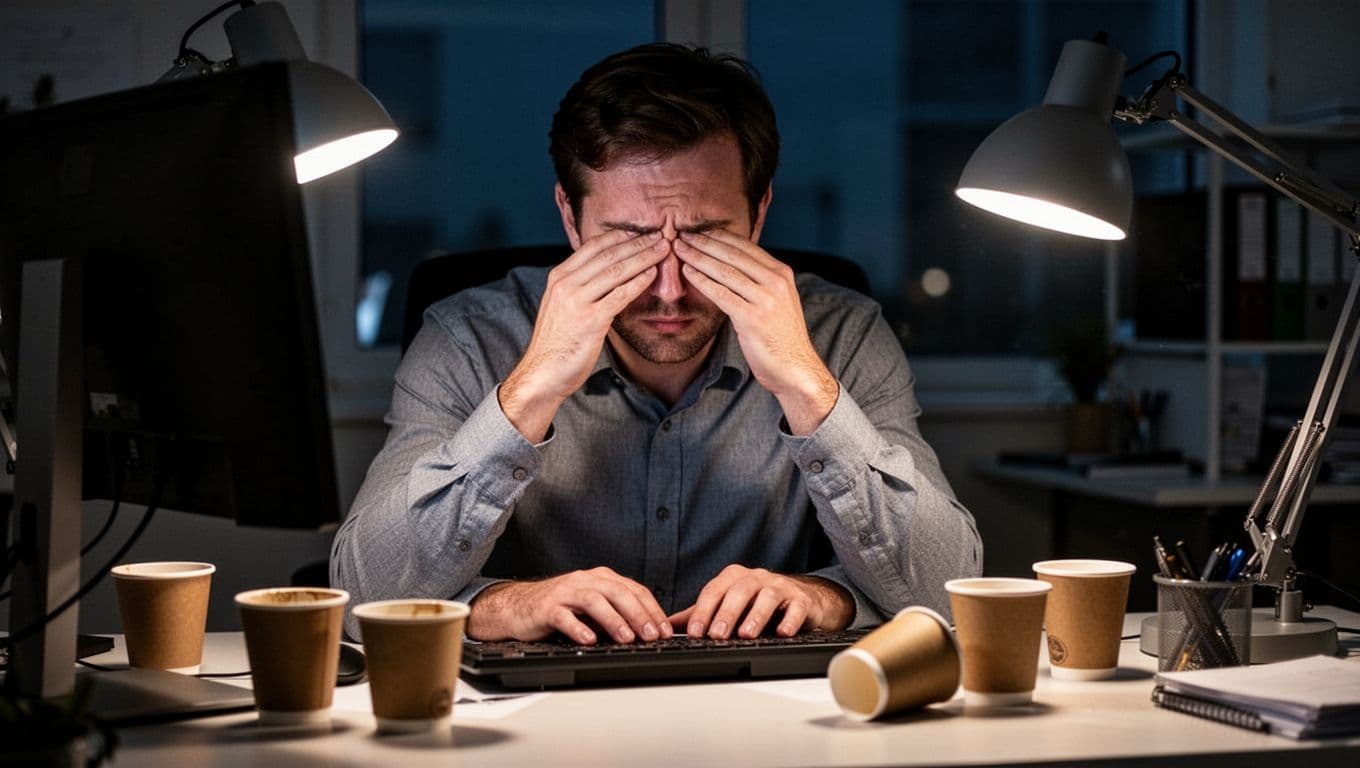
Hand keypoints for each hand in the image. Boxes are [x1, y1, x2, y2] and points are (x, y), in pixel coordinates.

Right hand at [466, 567, 673, 644]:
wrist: (517, 607)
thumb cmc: (559, 608)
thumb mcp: (592, 607)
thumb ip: (616, 613)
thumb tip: (647, 632)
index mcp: (600, 579)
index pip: (633, 589)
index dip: (652, 609)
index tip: (665, 630)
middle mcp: (584, 581)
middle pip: (617, 592)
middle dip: (638, 614)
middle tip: (652, 635)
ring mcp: (565, 593)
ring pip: (593, 601)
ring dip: (613, 620)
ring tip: (627, 638)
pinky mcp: (546, 608)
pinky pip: (564, 617)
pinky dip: (578, 628)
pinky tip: (589, 641)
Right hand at [499, 230, 670, 440]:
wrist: (542, 373)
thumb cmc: (556, 343)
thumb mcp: (561, 306)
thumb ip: (579, 288)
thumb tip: (603, 275)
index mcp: (558, 277)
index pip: (592, 247)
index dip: (619, 237)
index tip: (640, 232)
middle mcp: (565, 284)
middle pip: (607, 254)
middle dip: (637, 243)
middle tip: (660, 235)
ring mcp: (577, 301)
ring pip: (616, 270)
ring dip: (643, 257)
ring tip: (663, 250)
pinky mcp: (590, 320)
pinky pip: (619, 295)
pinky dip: (638, 282)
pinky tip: (652, 274)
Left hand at [669, 565, 853, 639]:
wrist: (802, 600)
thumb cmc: (759, 602)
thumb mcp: (728, 604)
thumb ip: (701, 614)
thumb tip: (668, 625)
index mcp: (734, 578)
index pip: (714, 591)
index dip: (703, 611)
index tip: (694, 633)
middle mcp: (756, 578)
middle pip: (739, 591)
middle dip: (726, 613)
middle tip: (716, 635)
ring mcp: (780, 587)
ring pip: (767, 596)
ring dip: (755, 615)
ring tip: (745, 635)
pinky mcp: (801, 600)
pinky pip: (796, 607)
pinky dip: (790, 619)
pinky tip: (783, 632)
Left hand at [674, 230, 838, 434]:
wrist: (795, 368)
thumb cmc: (781, 337)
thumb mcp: (777, 300)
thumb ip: (760, 281)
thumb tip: (732, 264)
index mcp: (782, 273)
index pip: (746, 246)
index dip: (718, 236)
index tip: (697, 230)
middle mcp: (776, 282)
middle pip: (733, 254)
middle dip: (704, 242)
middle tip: (681, 234)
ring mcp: (766, 299)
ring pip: (725, 270)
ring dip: (698, 257)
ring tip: (679, 249)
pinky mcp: (753, 318)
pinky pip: (722, 294)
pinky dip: (702, 281)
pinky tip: (687, 273)